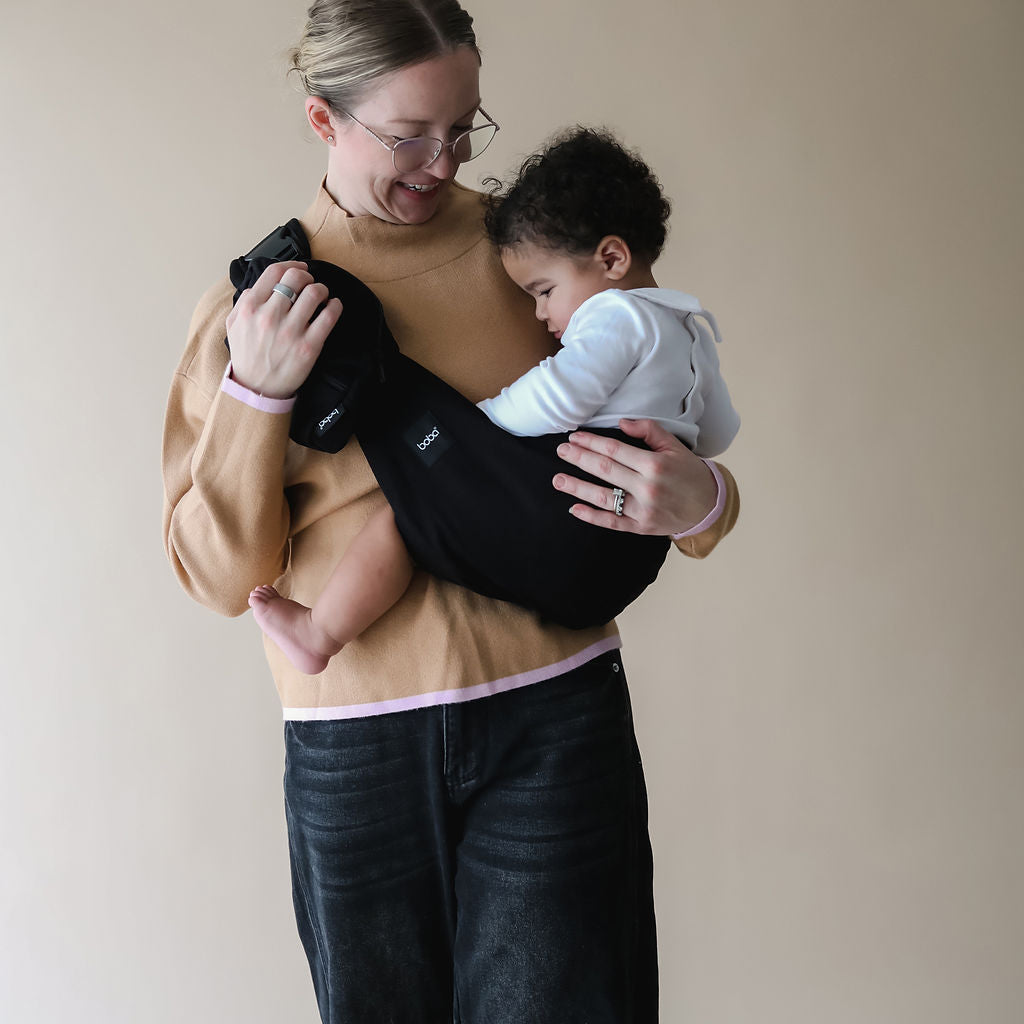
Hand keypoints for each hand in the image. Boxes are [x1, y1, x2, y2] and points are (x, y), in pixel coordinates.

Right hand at [225, 261, 342, 398]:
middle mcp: (270, 316)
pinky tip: (334, 306)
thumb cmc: (248, 357)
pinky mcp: (309, 346)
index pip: (274, 271)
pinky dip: (335, 306)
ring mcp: (291, 331)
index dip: (291, 264)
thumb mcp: (234, 325)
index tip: (300, 267)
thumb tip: (257, 286)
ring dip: (322, 289)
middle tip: (311, 283)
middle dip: (307, 276)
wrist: (257, 388)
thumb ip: (243, 302)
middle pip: (296, 277)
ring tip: (322, 295)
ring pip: (315, 293)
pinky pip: (329, 316)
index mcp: (251, 307)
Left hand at [553, 419, 717, 534]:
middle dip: (579, 459)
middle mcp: (647, 487)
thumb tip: (621, 423)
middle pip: (605, 470)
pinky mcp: (640, 527)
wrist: (708, 506)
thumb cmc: (688, 472)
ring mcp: (643, 510)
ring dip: (577, 488)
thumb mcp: (674, 445)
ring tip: (558, 479)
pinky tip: (573, 508)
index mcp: (654, 464)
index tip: (575, 437)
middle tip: (560, 451)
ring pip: (603, 497)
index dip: (591, 442)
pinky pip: (612, 522)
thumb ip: (649, 430)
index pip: (614, 450)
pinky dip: (591, 516)